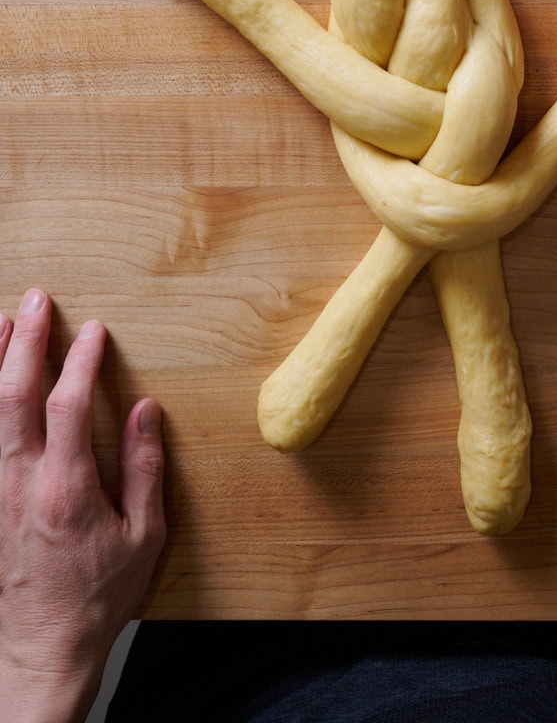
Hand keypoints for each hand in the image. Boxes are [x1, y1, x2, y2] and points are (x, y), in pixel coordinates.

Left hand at [0, 289, 165, 722]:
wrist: (40, 651)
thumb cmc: (97, 598)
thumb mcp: (144, 538)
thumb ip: (145, 470)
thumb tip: (147, 411)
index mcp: (65, 489)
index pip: (68, 405)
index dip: (80, 360)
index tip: (93, 330)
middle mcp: (19, 483)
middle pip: (12, 395)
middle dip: (26, 340)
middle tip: (38, 300)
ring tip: (1, 321)